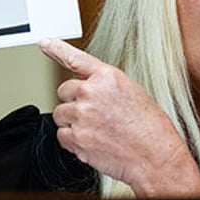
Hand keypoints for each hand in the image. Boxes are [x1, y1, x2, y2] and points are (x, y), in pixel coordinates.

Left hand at [39, 38, 199, 197]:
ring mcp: (82, 115)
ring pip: (61, 114)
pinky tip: (93, 142)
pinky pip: (62, 135)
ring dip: (72, 122)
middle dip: (74, 102)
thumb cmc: (149, 127)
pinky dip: (73, 141)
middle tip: (93, 115)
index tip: (44, 43)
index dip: (57, 49)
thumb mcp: (131, 92)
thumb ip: (104, 85)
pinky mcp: (76, 138)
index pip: (75, 58)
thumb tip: (85, 86)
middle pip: (63, 91)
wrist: (155, 156)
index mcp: (107, 77)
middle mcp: (91, 92)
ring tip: (97, 130)